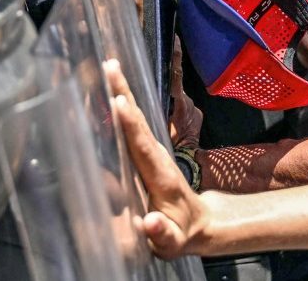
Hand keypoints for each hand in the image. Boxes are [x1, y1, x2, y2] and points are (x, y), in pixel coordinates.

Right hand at [103, 60, 211, 257]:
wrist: (199, 225)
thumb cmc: (180, 234)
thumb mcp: (172, 242)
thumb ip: (163, 234)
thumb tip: (150, 223)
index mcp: (161, 176)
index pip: (143, 146)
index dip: (130, 125)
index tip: (118, 102)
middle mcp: (157, 157)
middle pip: (138, 121)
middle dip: (124, 93)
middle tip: (110, 65)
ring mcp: (152, 152)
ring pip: (136, 117)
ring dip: (122, 91)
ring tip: (108, 65)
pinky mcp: (146, 151)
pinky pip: (132, 124)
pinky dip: (121, 103)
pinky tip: (108, 87)